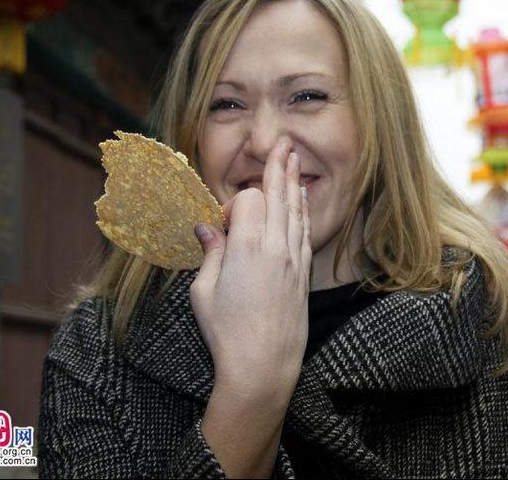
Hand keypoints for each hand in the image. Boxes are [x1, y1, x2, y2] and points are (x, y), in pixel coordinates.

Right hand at [190, 136, 311, 404]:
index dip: (232, 203)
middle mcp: (276, 247)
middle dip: (278, 166)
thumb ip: (210, 254)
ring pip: (295, 210)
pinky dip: (301, 210)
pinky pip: (304, 231)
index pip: (248, 199)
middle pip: (278, 194)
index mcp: (247, 246)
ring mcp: (293, 260)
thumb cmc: (228, 332)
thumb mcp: (203, 292)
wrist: (264, 365)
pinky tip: (300, 199)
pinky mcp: (303, 274)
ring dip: (292, 182)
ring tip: (293, 158)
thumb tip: (206, 228)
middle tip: (283, 142)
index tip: (219, 225)